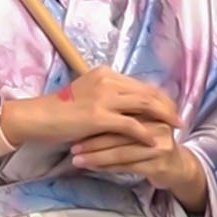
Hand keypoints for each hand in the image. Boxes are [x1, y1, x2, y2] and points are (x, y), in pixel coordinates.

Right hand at [0, 67, 178, 150]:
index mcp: (105, 74)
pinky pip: (130, 125)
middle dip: (167, 106)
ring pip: (144, 105)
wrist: (36, 117)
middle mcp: (107, 80)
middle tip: (180, 118)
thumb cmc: (58, 110)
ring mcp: (103, 97)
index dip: (159, 96)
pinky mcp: (98, 116)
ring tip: (175, 128)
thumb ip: (106, 96)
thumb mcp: (85, 95)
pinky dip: (145, 134)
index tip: (170, 107)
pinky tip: (155, 141)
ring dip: (163, 117)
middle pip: (147, 92)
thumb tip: (124, 106)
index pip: (140, 84)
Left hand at [71, 124, 207, 211]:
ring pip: (121, 150)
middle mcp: (158, 126)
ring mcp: (158, 146)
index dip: (98, 118)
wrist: (177, 167)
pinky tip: (92, 167)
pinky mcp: (157, 164)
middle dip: (93, 139)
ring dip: (96, 155)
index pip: (121, 113)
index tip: (75, 126)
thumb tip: (90, 111)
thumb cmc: (153, 145)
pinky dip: (106, 166)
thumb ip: (124, 117)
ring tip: (77, 159)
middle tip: (72, 145)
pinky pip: (126, 165)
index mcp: (153, 111)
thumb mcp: (142, 126)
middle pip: (119, 131)